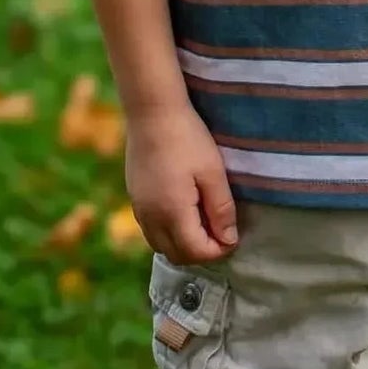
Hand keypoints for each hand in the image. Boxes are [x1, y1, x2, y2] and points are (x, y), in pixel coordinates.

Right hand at [125, 103, 238, 263]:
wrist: (152, 112)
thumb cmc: (187, 138)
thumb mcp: (213, 172)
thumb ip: (221, 209)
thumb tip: (229, 239)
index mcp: (172, 213)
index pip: (197, 252)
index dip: (219, 249)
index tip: (233, 234)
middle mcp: (151, 218)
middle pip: (178, 256)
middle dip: (202, 252)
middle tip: (220, 230)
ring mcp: (139, 210)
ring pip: (161, 247)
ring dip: (184, 244)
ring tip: (203, 221)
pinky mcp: (134, 200)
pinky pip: (151, 232)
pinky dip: (169, 234)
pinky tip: (184, 212)